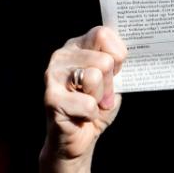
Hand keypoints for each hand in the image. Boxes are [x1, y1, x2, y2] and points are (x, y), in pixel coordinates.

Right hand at [43, 26, 126, 163]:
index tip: (113, 73)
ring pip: (94, 77)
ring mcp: (53, 75)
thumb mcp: (113, 80)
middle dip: (110, 85)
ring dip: (100, 98)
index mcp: (77, 45)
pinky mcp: (51, 98)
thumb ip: (116, 62)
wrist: (79, 139)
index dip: (117, 56)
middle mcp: (62, 56)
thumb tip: (122, 53)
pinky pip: (87, 104)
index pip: (103, 34)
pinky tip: (80, 116)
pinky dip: (91, 115)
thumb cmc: (96, 106)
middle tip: (100, 96)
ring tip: (90, 104)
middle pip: (104, 60)